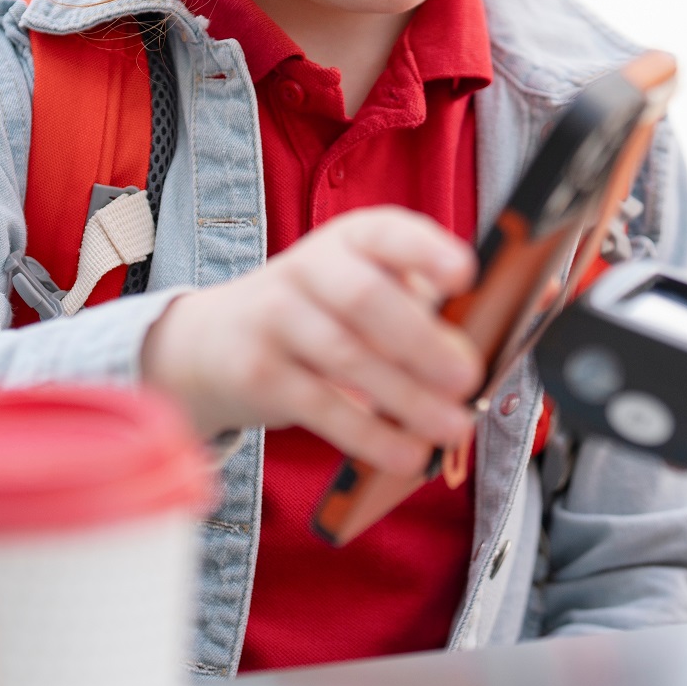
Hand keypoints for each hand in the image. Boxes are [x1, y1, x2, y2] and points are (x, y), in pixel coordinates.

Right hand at [139, 207, 481, 474]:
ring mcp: (275, 318)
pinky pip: (320, 406)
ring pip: (347, 358)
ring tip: (453, 427)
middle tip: (466, 377)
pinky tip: (406, 453)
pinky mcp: (257, 373)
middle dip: (420, 339)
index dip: (425, 250)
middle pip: (364, 298)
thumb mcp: (359, 290)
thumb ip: (416, 311)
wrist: (211, 341)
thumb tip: (475, 356)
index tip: (465, 275)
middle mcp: (308, 269)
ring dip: (407, 398)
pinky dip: (369, 435)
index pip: (386, 232)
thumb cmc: (317, 315)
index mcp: (349, 240)